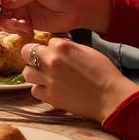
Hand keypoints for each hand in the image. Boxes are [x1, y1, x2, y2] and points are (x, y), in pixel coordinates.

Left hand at [20, 37, 138, 121]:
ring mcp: (49, 79)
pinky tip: (50, 89)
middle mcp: (51, 61)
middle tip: (41, 63)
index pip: (45, 41)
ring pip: (27, 72)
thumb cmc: (105, 73)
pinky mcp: (50, 97)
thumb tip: (55, 47)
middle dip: (33, 56)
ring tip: (45, 77)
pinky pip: (34, 90)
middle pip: (26, 53)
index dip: (50, 48)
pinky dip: (40, 90)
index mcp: (61, 46)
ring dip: (35, 73)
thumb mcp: (87, 51)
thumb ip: (68, 47)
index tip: (56, 54)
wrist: (112, 97)